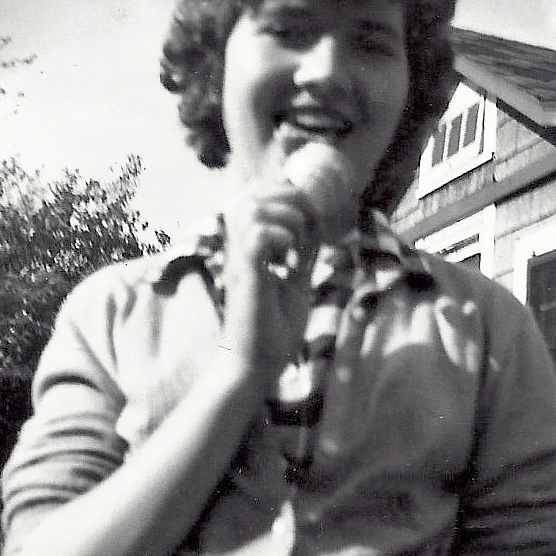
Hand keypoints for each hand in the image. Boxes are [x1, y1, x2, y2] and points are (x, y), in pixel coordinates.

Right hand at [220, 180, 318, 384]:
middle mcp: (238, 248)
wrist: (257, 364)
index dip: (287, 195)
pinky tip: (288, 261)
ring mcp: (239, 259)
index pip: (257, 194)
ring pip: (253, 207)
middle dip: (290, 199)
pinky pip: (256, 235)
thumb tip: (317, 229)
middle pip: (253, 192)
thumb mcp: (297, 282)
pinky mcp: (244, 275)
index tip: (310, 224)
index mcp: (249, 247)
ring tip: (296, 247)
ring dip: (286, 219)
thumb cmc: (272, 329)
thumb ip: (304, 255)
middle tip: (308, 230)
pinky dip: (280, 239)